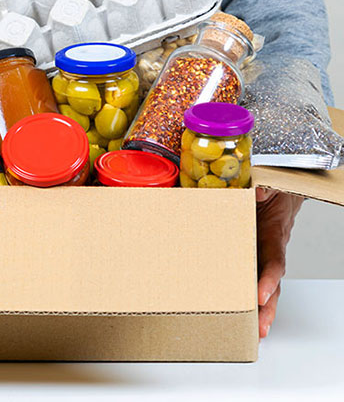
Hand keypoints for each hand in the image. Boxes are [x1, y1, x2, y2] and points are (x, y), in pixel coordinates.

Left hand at [256, 188, 302, 337]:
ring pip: (264, 287)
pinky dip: (247, 296)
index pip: (274, 262)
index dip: (269, 280)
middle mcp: (270, 251)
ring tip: (254, 331)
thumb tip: (257, 194)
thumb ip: (265, 189)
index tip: (261, 295)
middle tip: (260, 328)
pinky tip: (240, 312)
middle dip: (267, 308)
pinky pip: (250, 278)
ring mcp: (262, 257)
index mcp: (273, 236)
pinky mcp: (251, 259)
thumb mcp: (270, 187)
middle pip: (273, 285)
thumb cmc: (272, 194)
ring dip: (260, 309)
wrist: (278, 194)